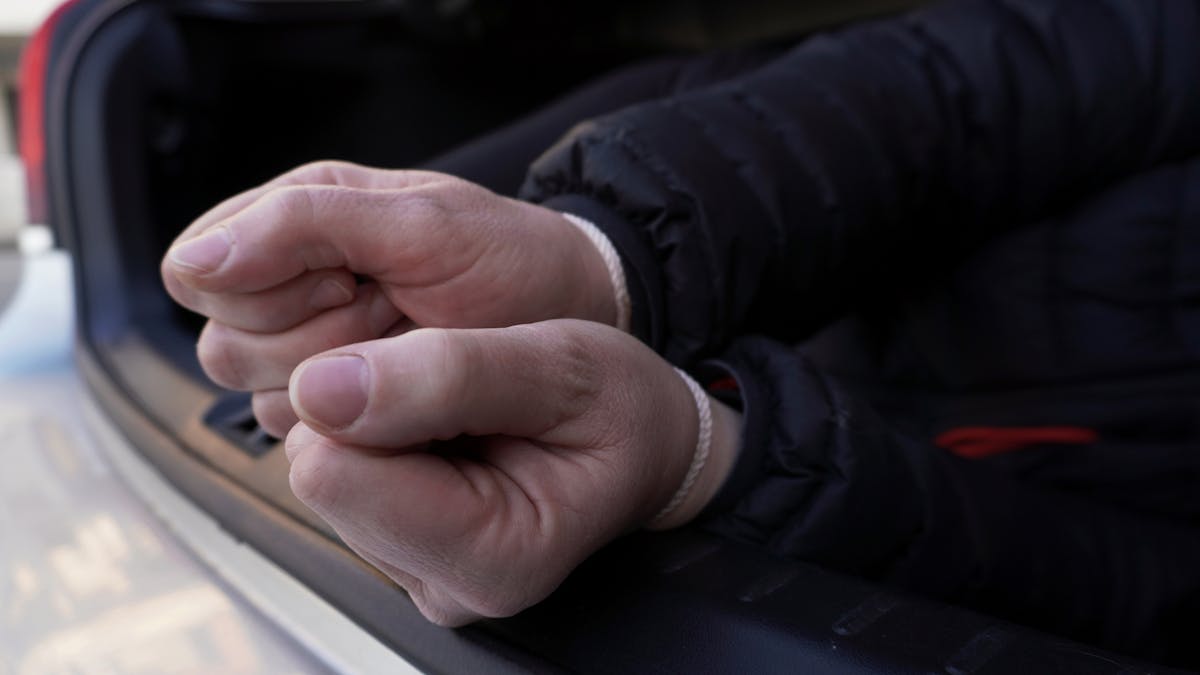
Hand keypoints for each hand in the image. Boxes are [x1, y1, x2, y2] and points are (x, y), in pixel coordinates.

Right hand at [160, 161, 616, 435]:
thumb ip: (306, 225)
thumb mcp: (424, 224)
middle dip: (315, 337)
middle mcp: (292, 289)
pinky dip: (362, 421)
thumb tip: (193, 262)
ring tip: (410, 344)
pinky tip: (410, 385)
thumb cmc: (513, 260)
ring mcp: (316, 355)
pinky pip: (307, 436)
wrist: (577, 319)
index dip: (272, 288)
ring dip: (343, 381)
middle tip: (394, 311)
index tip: (351, 279)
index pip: (202, 273)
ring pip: (263, 400)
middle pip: (224, 347)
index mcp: (299, 219)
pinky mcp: (344, 411)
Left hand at [283, 319, 738, 625]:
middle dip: (374, 410)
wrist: (648, 442)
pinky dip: (384, 434)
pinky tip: (447, 430)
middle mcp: (446, 585)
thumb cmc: (624, 410)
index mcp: (493, 555)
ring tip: (468, 411)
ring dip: (381, 420)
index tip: (438, 367)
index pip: (334, 473)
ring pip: (326, 469)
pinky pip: (344, 473)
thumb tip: (320, 388)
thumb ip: (449, 374)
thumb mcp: (562, 363)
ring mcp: (419, 573)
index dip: (368, 394)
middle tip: (465, 391)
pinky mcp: (399, 551)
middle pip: (322, 474)